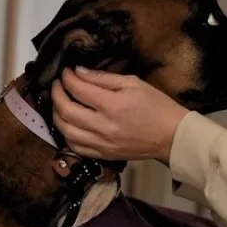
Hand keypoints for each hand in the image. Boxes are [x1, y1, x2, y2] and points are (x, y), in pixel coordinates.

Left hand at [51, 68, 187, 162]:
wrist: (170, 135)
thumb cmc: (156, 105)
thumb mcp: (134, 83)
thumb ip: (104, 78)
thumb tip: (80, 72)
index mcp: (112, 105)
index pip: (79, 89)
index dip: (68, 78)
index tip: (66, 71)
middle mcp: (102, 126)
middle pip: (66, 111)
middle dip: (57, 94)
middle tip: (58, 84)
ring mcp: (100, 143)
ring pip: (65, 131)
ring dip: (57, 114)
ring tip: (60, 102)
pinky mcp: (101, 155)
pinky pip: (74, 146)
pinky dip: (66, 134)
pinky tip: (68, 123)